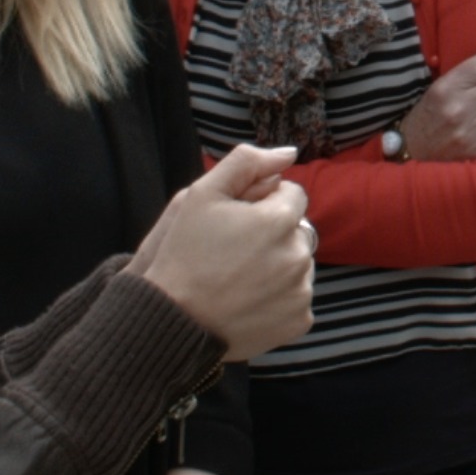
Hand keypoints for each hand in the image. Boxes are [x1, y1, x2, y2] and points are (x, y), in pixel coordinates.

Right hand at [129, 146, 316, 360]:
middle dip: (274, 234)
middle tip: (237, 252)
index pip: (293, 195)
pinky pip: (298, 298)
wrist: (174, 318)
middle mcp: (298, 255)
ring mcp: (301, 291)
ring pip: (299, 264)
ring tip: (241, 277)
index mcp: (279, 220)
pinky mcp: (299, 321)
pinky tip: (250, 300)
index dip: (265, 204)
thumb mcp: (202, 195)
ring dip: (279, 264)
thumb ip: (246, 162)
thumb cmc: (184, 253)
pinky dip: (281, 298)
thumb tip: (288, 153)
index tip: (239, 222)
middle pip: (298, 231)